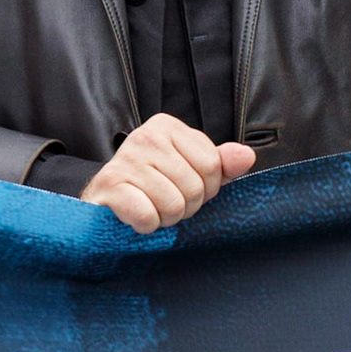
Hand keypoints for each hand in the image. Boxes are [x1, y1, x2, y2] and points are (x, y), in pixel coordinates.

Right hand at [80, 113, 256, 233]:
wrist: (104, 201)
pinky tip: (136, 215)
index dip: (205, 188)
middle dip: (185, 205)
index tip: (184, 187)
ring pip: (173, 205)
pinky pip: (148, 216)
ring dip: (165, 218)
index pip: (212, 165)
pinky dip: (146, 225)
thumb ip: (220, 163)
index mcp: (167, 126)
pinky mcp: (109, 186)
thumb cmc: (152, 185)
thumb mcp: (189, 169)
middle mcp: (145, 137)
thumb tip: (246, 156)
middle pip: (195, 187)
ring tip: (151, 207)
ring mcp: (125, 160)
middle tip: (165, 201)